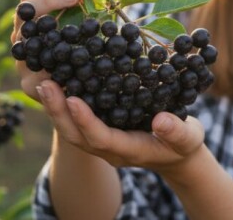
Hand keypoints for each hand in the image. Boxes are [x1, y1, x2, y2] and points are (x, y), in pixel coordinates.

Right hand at [13, 0, 81, 100]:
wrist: (77, 90)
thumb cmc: (80, 51)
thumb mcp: (80, 26)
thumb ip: (79, 7)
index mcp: (30, 19)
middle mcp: (21, 37)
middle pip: (25, 14)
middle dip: (49, 1)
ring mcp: (22, 61)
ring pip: (27, 43)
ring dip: (50, 32)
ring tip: (77, 27)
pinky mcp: (30, 85)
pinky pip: (38, 76)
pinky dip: (56, 69)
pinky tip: (73, 63)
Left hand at [36, 79, 205, 174]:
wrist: (176, 153)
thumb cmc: (183, 144)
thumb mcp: (188, 138)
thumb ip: (177, 132)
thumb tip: (161, 121)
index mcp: (128, 150)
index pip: (100, 138)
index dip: (85, 120)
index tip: (73, 99)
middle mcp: (108, 148)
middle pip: (76, 135)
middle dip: (59, 111)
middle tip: (46, 84)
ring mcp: (101, 140)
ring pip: (70, 128)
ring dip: (55, 106)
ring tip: (44, 80)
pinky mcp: (98, 128)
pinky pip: (75, 119)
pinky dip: (62, 102)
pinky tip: (57, 79)